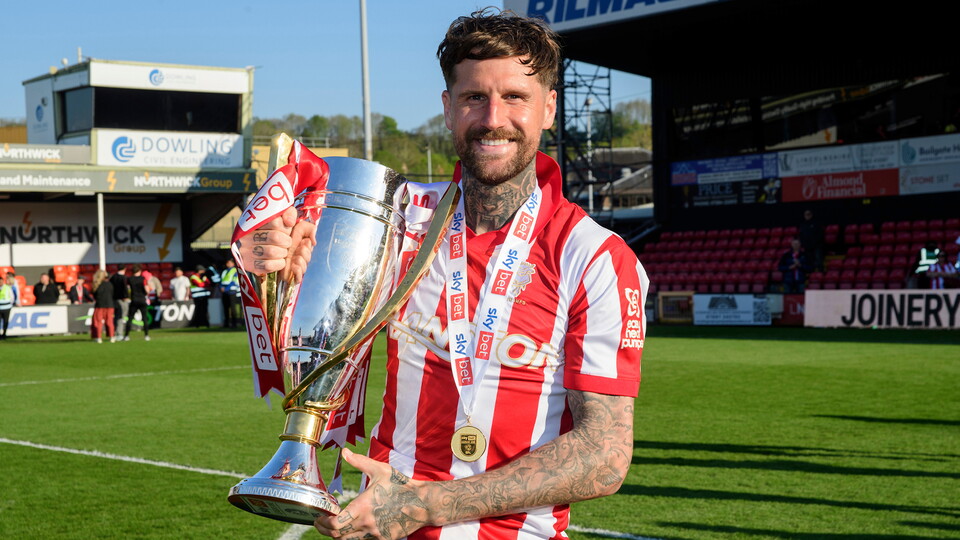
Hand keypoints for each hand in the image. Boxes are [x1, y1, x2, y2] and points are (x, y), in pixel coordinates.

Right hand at [234, 207, 316, 281]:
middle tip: (286, 243)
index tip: (285, 231)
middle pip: (275, 237)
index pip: (276, 222)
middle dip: (286, 241)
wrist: (252, 249)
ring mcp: (245, 251)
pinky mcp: (248, 265)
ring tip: (282, 251)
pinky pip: (268, 266)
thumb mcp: (278, 217)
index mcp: (253, 222)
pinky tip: (279, 260)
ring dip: (283, 253)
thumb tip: (290, 222)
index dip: (285, 228)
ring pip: (272, 252)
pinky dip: (278, 264)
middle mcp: (246, 236)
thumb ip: (287, 213)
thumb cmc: (270, 231)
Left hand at [314, 448, 428, 539]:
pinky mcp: (384, 539)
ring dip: (339, 535)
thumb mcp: (380, 470)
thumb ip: (359, 462)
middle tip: (321, 523)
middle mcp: (367, 523)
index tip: (318, 518)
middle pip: (337, 536)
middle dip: (325, 531)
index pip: (335, 525)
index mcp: (363, 507)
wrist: (423, 503)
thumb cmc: (401, 485)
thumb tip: (344, 452)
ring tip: (335, 526)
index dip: (323, 524)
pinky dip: (354, 536)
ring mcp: (376, 534)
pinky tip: (354, 527)